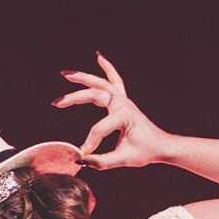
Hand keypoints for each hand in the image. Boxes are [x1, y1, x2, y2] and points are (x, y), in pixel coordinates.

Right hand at [55, 53, 172, 169]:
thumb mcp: (124, 159)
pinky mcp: (122, 101)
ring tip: (66, 74)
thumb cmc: (146, 151)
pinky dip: (107, 68)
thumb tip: (82, 160)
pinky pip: (114, 80)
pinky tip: (99, 57)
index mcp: (124, 116)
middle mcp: (123, 104)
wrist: (161, 145)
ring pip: (101, 83)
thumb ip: (102, 162)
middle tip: (57, 102)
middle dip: (74, 98)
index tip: (84, 154)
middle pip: (95, 95)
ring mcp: (123, 100)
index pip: (99, 128)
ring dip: (84, 77)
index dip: (90, 142)